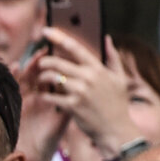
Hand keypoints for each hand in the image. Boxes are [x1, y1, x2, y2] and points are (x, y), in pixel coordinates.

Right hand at [14, 50, 70, 160]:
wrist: (34, 157)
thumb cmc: (50, 139)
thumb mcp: (65, 117)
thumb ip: (74, 99)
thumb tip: (90, 82)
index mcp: (50, 95)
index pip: (56, 72)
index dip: (61, 59)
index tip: (69, 48)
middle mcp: (37, 94)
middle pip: (41, 70)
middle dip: (46, 57)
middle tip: (51, 45)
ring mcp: (25, 98)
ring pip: (27, 75)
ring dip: (31, 64)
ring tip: (38, 54)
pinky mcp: (15, 104)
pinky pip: (13, 86)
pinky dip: (14, 75)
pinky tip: (16, 67)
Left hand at [38, 30, 141, 158]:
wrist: (116, 130)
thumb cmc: (118, 104)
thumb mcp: (119, 79)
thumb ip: (112, 57)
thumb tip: (107, 38)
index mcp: (98, 68)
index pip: (75, 47)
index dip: (58, 37)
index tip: (46, 30)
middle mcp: (89, 77)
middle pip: (59, 63)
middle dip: (46, 61)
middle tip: (40, 61)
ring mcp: (80, 92)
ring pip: (53, 79)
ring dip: (44, 78)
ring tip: (41, 79)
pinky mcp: (73, 107)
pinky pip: (51, 97)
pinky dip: (45, 95)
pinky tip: (43, 95)